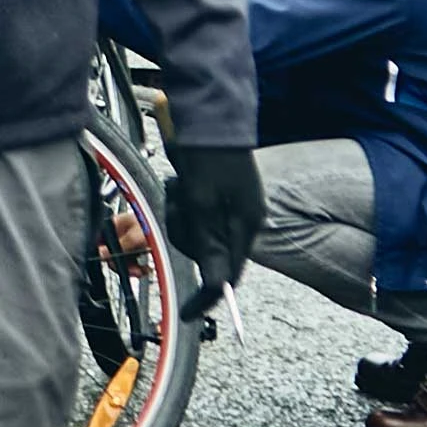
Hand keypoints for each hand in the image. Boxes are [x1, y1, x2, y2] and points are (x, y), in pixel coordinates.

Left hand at [163, 140, 263, 300]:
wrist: (207, 113)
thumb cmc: (208, 155)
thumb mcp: (202, 203)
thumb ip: (209, 245)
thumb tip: (217, 286)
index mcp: (246, 222)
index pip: (230, 274)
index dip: (208, 296)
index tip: (189, 314)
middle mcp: (241, 217)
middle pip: (208, 252)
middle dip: (187, 237)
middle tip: (180, 207)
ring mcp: (229, 205)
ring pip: (196, 233)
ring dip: (181, 217)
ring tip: (181, 188)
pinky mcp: (215, 194)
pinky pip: (194, 214)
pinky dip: (182, 204)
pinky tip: (181, 182)